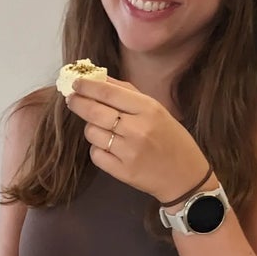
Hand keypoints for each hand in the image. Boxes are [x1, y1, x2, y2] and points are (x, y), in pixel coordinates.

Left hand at [63, 74, 208, 203]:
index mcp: (148, 109)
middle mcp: (137, 129)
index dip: (87, 86)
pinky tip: (109, 147)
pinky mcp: (122, 172)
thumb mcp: (157, 110)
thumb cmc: (171, 139)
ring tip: (102, 129)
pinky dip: (98, 149)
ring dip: (91, 128)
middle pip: (95, 112)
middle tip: (72, 99)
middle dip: (78, 103)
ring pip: (92, 133)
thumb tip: (98, 78)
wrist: (185, 177)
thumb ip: (128, 93)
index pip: (108, 93)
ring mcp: (128, 152)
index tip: (76, 83)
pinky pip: (96, 154)